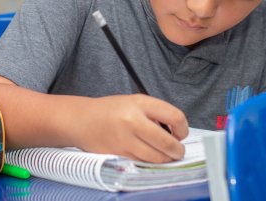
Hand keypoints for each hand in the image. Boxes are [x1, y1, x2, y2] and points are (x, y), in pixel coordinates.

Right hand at [70, 94, 188, 162]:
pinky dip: (150, 162)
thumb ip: (156, 113)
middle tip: (179, 151)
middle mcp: (132, 121)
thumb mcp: (135, 101)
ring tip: (166, 154)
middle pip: (167, 142)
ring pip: (155, 157)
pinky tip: (149, 156)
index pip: (174, 117)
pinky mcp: (117, 154)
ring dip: (165, 158)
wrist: (82, 120)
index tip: (181, 133)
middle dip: (177, 150)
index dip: (183, 128)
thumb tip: (176, 132)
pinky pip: (141, 163)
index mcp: (140, 103)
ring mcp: (124, 140)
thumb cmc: (111, 110)